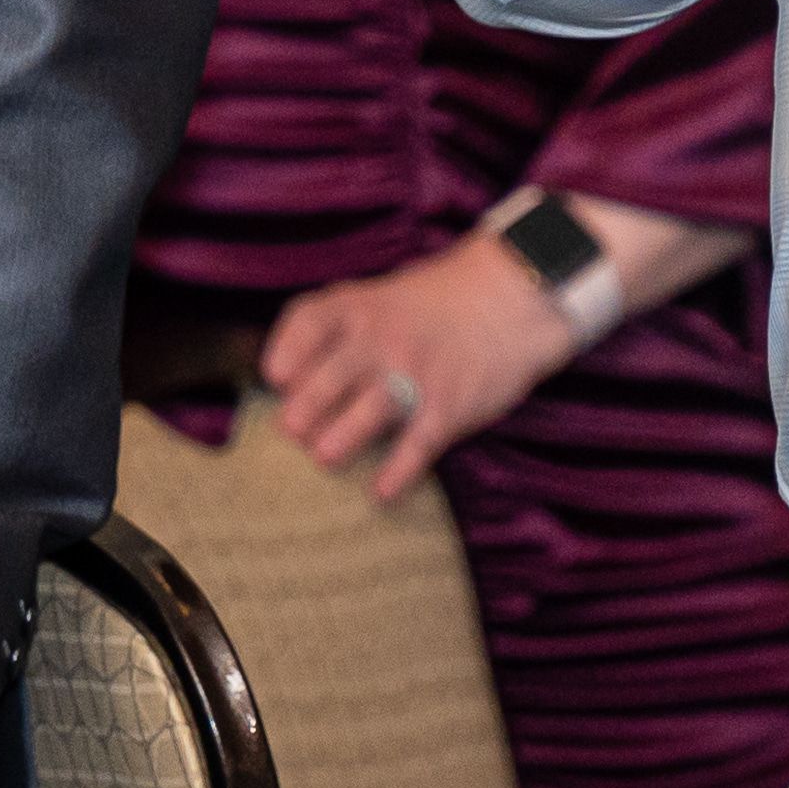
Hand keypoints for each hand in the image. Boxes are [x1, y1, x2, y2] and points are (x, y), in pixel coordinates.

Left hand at [261, 233, 584, 501]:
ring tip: (326, 458)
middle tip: (295, 433)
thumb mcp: (384, 297)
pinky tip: (382, 492)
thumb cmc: (439, 302)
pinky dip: (398, 473)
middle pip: (329, 377)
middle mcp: (383, 337)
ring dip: (341, 440)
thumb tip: (294, 382)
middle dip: (304, 411)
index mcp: (361, 306)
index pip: (308, 323)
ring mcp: (417, 372)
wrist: (513, 295)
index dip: (285, 353)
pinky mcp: (450, 405)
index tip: (276, 378)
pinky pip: (418, 445)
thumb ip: (343, 330)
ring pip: (369, 412)